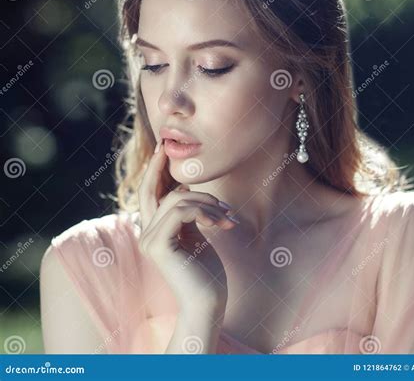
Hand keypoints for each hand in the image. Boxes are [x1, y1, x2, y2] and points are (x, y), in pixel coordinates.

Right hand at [137, 140, 237, 312]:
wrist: (209, 303)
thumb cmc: (206, 271)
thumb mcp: (196, 234)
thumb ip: (186, 214)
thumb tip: (183, 189)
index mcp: (155, 231)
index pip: (151, 195)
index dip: (154, 171)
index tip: (162, 150)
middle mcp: (147, 234)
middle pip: (150, 191)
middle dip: (158, 167)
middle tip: (166, 147)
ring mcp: (149, 240)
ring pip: (176, 200)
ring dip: (208, 202)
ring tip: (228, 216)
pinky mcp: (159, 245)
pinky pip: (180, 211)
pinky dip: (205, 211)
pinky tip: (223, 224)